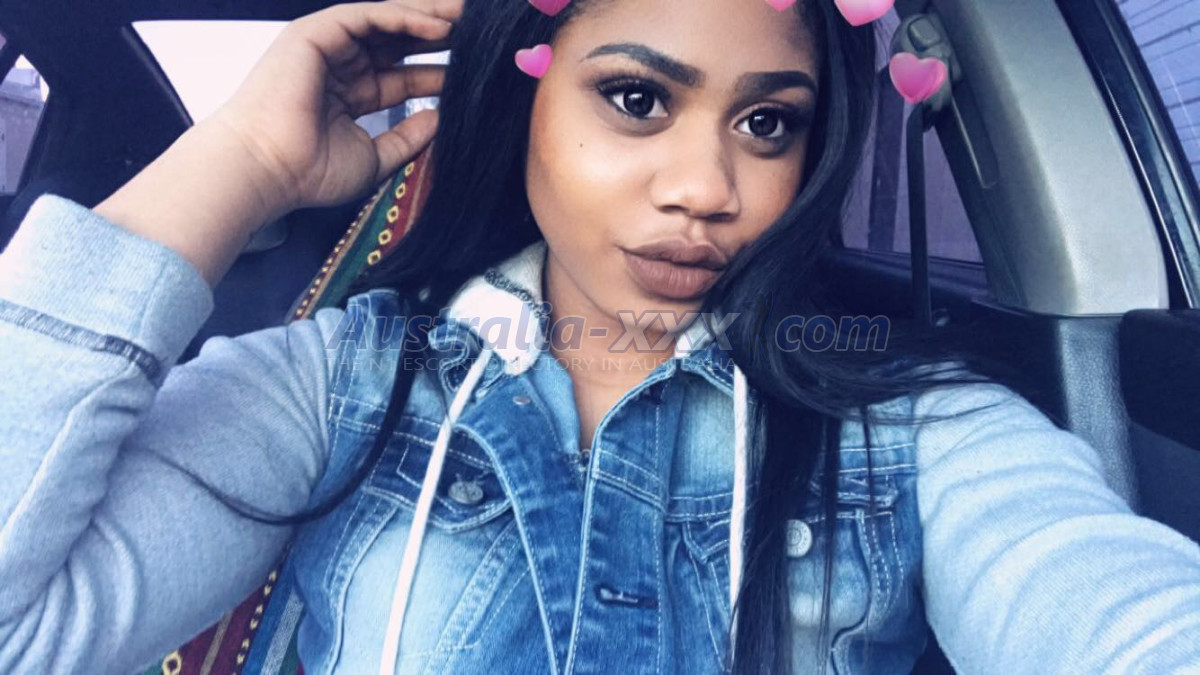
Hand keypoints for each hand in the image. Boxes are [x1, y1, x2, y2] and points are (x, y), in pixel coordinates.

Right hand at [207, 0, 460, 211]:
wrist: (267, 170)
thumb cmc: (309, 172)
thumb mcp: (374, 157)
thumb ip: (408, 138)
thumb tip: (441, 121)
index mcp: (351, 94)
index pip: (404, 74)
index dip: (439, 70)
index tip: (478, 70)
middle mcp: (341, 65)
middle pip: (400, 41)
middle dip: (442, 34)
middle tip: (483, 32)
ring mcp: (327, 45)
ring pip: (388, 20)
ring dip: (430, 17)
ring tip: (470, 18)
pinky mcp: (316, 32)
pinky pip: (369, 15)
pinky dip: (406, 17)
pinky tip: (439, 25)